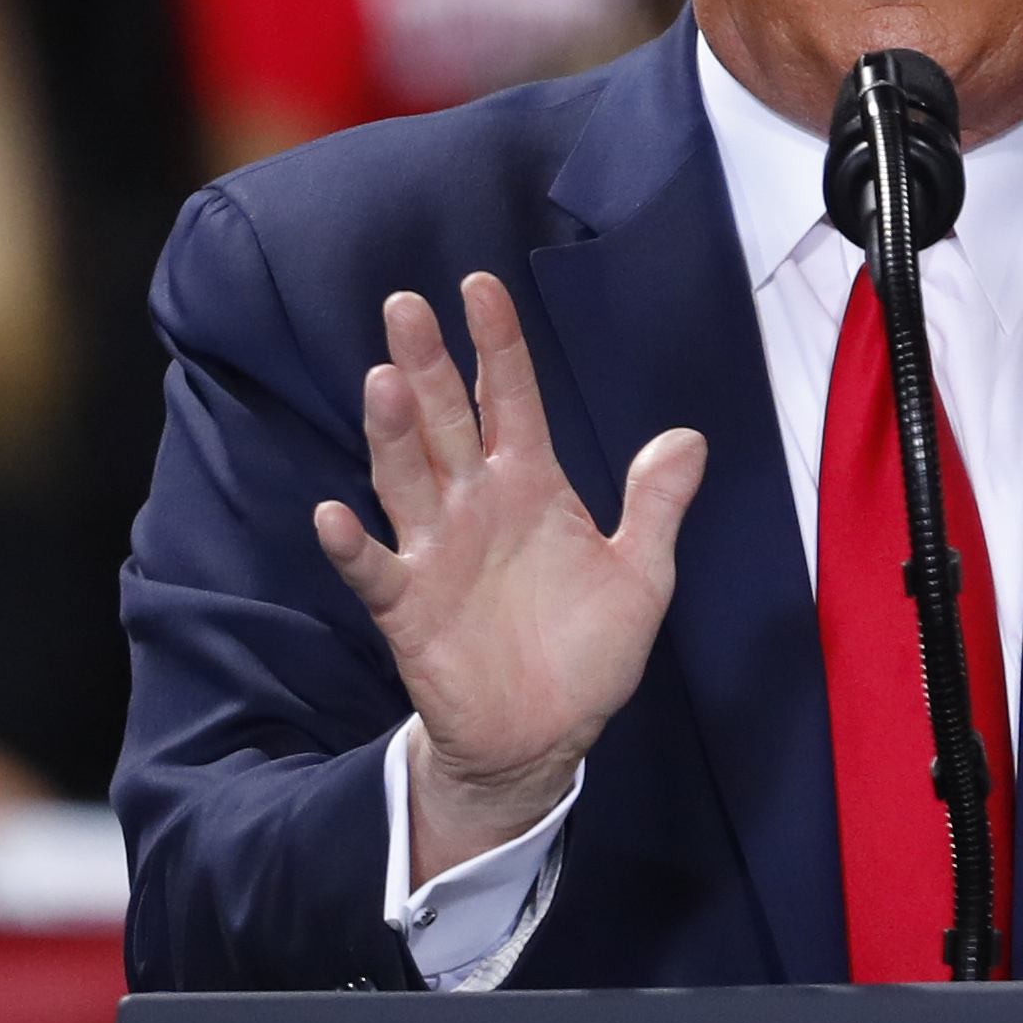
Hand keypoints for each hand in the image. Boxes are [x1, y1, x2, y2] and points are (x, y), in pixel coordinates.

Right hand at [315, 274, 706, 880]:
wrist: (547, 736)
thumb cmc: (588, 651)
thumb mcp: (641, 575)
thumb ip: (655, 506)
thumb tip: (690, 439)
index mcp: (530, 485)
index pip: (511, 399)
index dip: (498, 345)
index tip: (479, 286)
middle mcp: (475, 505)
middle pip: (446, 421)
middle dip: (428, 365)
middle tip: (405, 306)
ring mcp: (435, 551)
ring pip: (405, 478)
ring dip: (392, 433)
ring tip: (382, 382)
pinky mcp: (408, 607)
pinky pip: (374, 570)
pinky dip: (351, 545)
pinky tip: (332, 515)